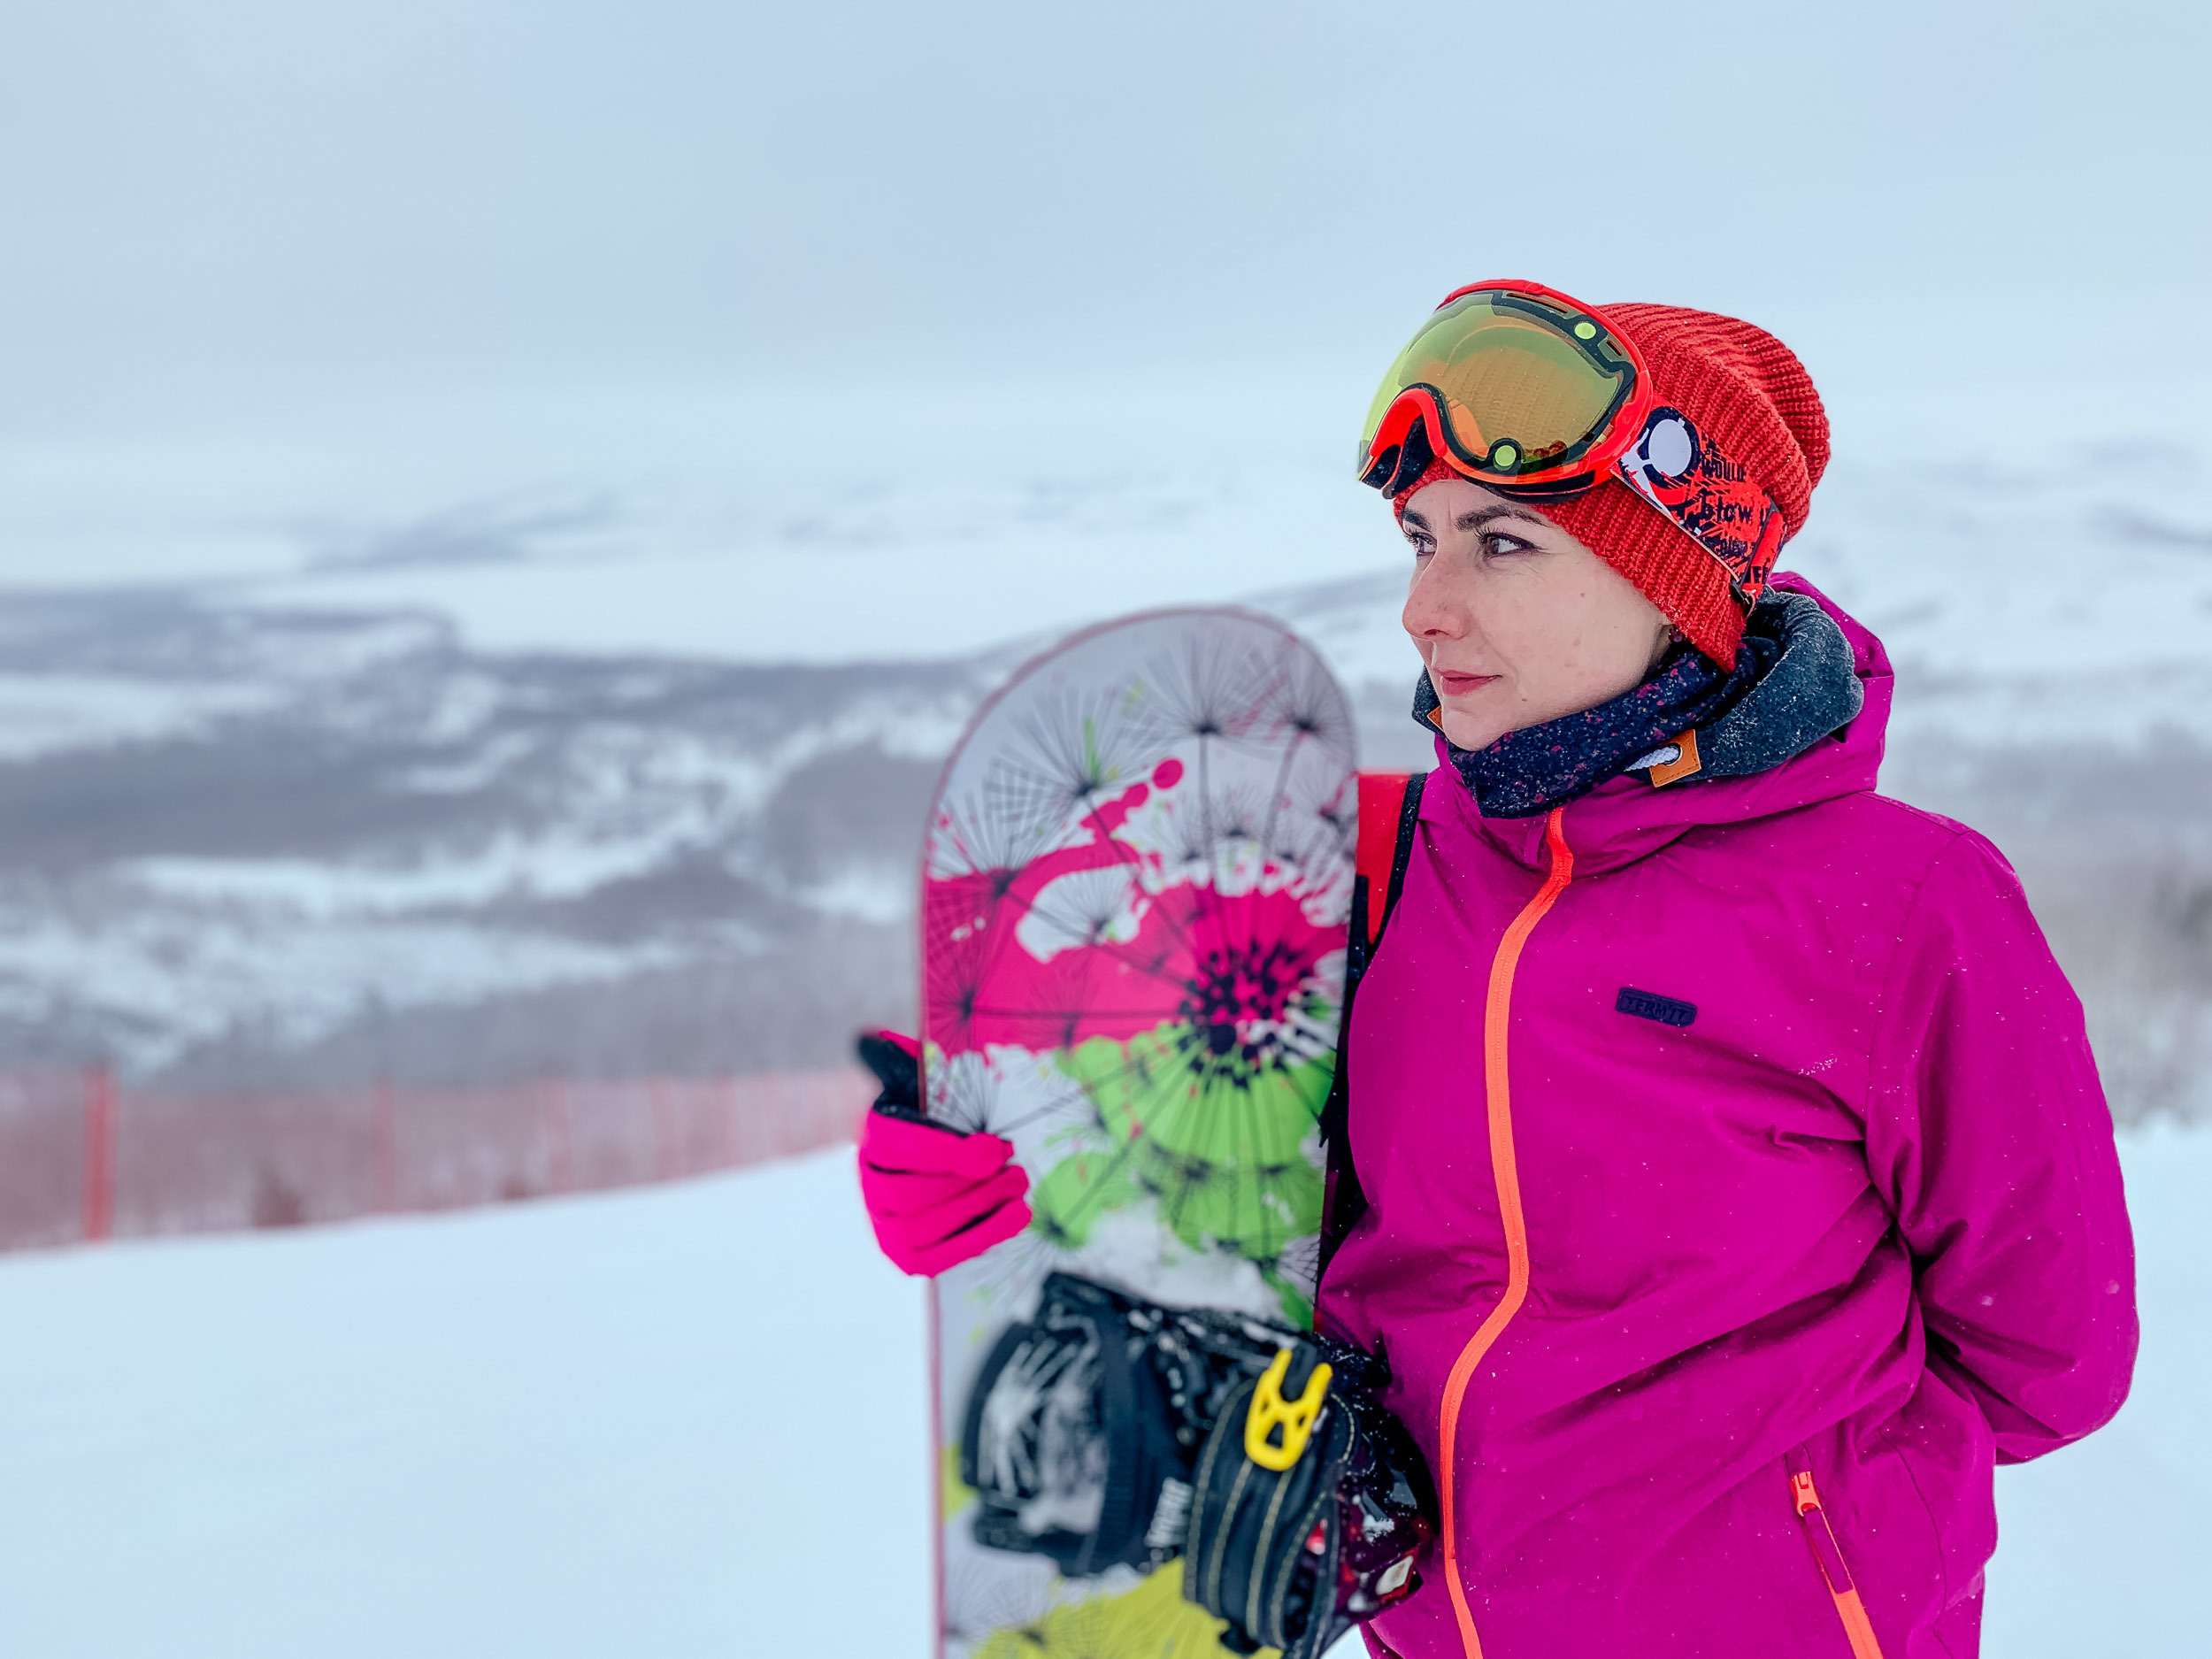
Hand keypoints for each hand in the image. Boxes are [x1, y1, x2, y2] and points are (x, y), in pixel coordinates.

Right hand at [854, 1031, 1030, 1275]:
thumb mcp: (911, 1074)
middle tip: (1018, 1175)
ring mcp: (880, 1219)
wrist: (914, 1145)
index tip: (998, 1149)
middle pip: (912, 1197)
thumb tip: (875, 1039)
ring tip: (1019, 1197)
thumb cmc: (924, 1107)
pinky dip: (972, 1243)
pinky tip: (1009, 1221)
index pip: (904, 1149)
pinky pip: (930, 1259)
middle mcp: (868, 1180)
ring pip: (920, 1231)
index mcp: (873, 1134)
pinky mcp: (898, 1248)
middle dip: (971, 1189)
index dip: (952, 1154)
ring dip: (976, 1216)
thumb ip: (902, 1058)